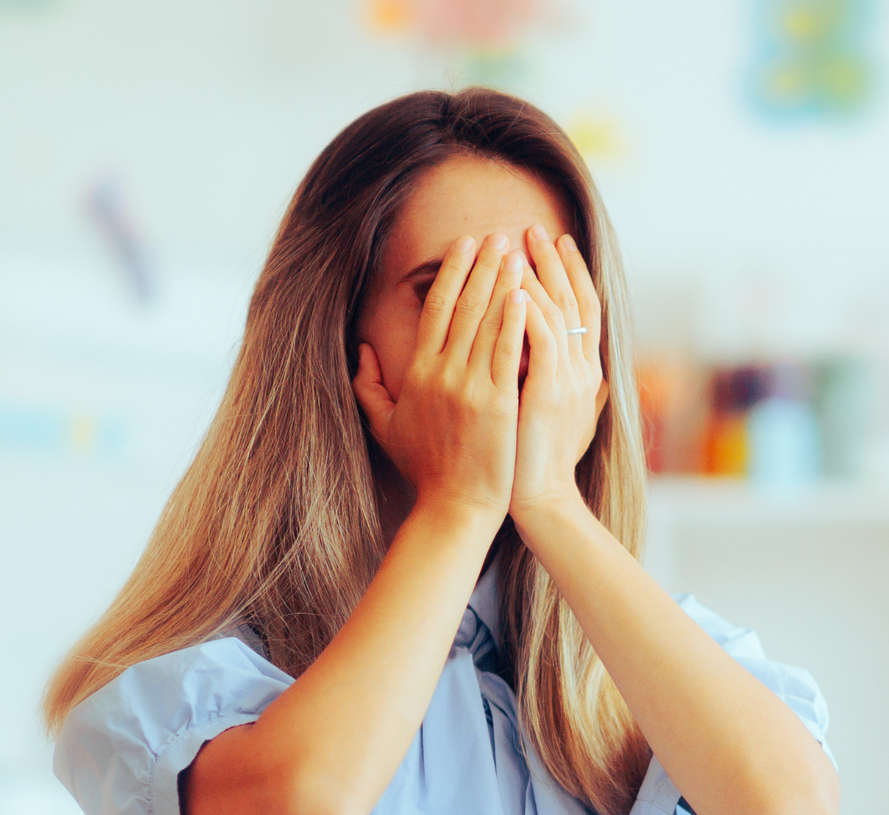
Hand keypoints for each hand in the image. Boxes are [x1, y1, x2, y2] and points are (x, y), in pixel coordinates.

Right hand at [355, 234, 529, 518]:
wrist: (454, 506)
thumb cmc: (424, 467)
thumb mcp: (384, 425)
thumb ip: (368, 385)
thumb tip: (362, 349)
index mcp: (418, 373)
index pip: (435, 310)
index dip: (451, 273)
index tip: (465, 245)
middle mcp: (442, 374)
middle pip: (463, 307)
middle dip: (481, 267)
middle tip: (497, 234)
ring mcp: (471, 388)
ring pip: (488, 324)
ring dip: (502, 283)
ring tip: (516, 252)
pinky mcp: (498, 404)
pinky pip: (508, 354)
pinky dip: (516, 322)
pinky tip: (526, 295)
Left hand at [510, 224, 608, 523]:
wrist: (539, 500)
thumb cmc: (536, 463)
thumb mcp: (556, 417)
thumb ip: (555, 383)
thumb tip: (558, 363)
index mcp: (581, 373)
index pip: (579, 310)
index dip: (568, 275)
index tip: (553, 244)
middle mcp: (581, 370)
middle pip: (571, 301)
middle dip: (552, 262)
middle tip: (534, 228)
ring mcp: (568, 380)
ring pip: (556, 313)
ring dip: (538, 276)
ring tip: (519, 244)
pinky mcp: (548, 392)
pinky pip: (542, 340)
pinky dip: (529, 311)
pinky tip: (515, 286)